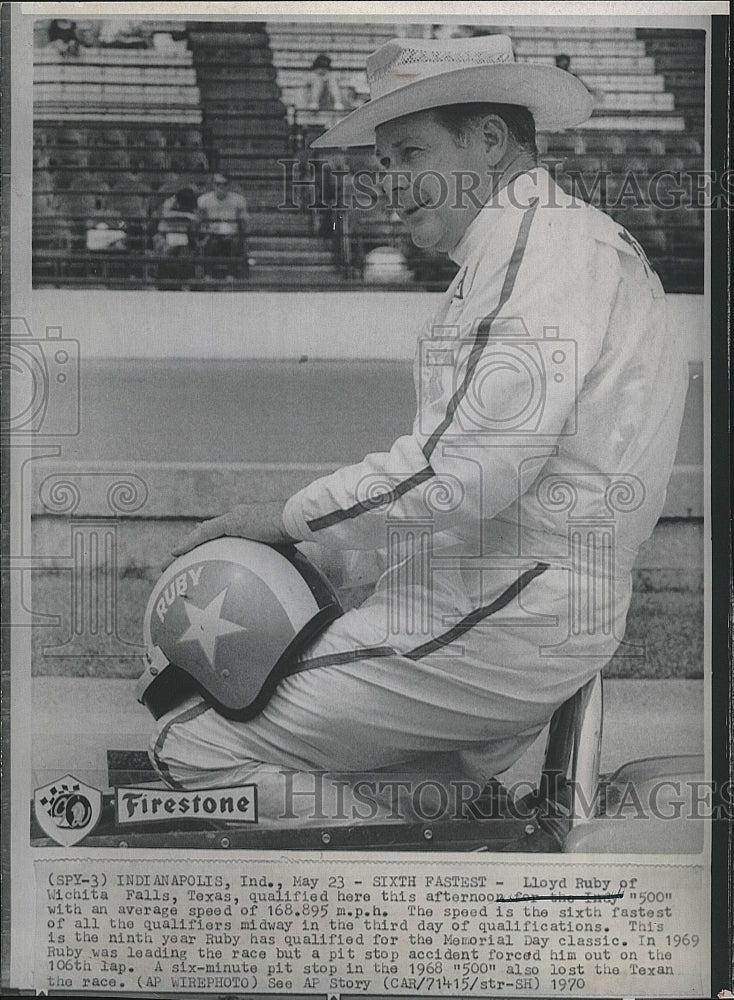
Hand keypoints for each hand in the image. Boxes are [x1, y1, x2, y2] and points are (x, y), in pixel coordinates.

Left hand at [165, 501, 294, 568]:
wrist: (297, 520)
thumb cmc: (296, 535)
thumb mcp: (282, 551)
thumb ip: (275, 563)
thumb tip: (280, 580)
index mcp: (249, 523)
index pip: (223, 532)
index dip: (208, 542)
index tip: (197, 550)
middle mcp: (238, 518)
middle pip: (207, 533)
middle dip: (191, 546)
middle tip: (176, 558)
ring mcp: (234, 518)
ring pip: (201, 534)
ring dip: (183, 547)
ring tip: (168, 560)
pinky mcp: (233, 521)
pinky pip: (205, 534)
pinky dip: (189, 543)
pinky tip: (175, 552)